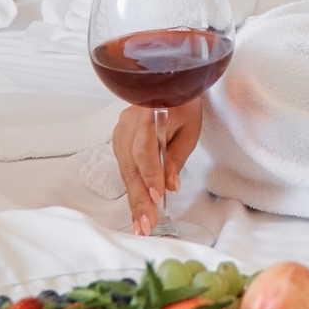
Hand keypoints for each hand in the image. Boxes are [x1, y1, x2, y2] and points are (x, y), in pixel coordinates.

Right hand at [112, 99, 203, 236]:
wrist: (170, 86)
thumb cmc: (183, 106)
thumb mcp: (189, 131)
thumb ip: (177, 158)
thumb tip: (170, 186)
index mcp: (148, 114)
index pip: (144, 149)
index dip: (150, 174)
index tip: (157, 196)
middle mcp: (128, 123)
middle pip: (131, 165)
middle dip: (139, 198)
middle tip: (146, 223)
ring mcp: (120, 132)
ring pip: (125, 170)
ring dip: (134, 199)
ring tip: (142, 222)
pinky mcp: (119, 141)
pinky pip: (125, 168)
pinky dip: (132, 188)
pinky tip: (137, 206)